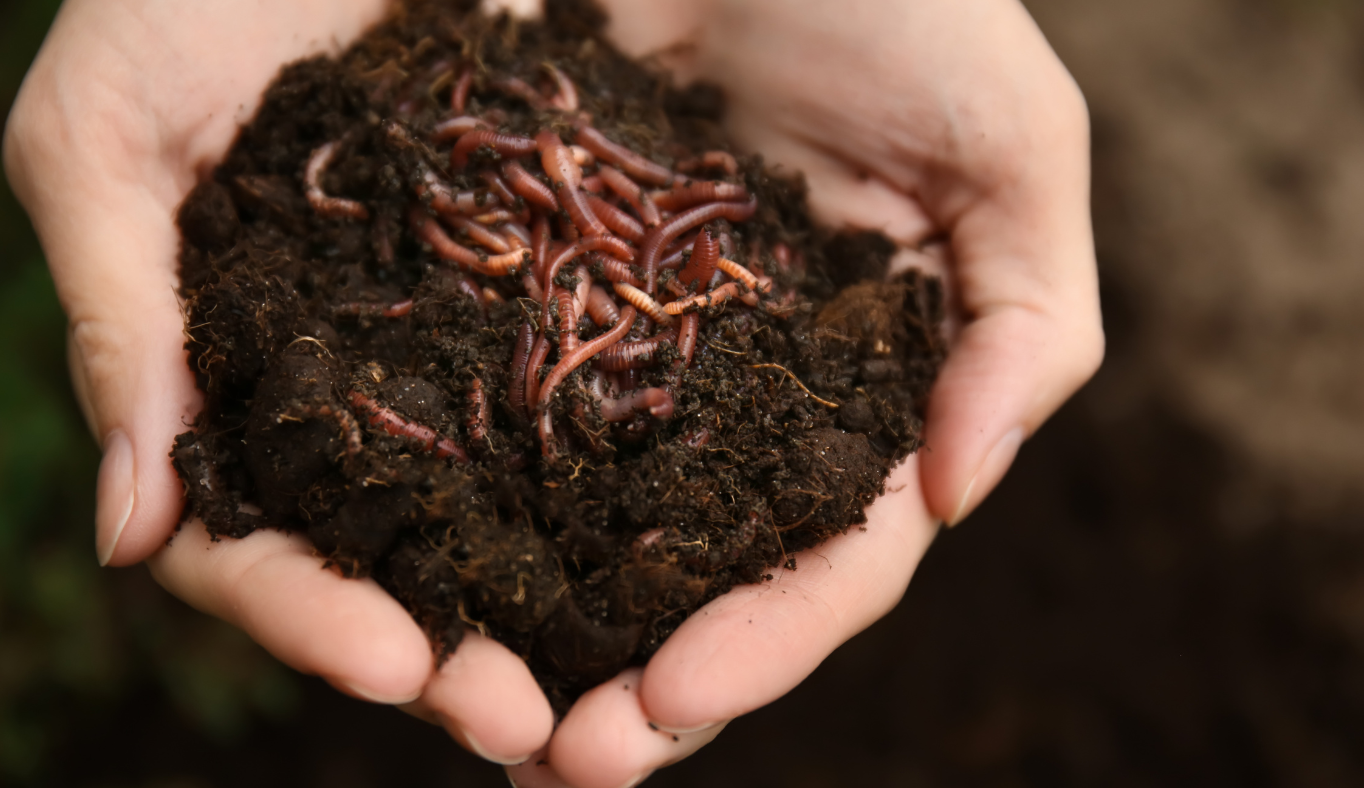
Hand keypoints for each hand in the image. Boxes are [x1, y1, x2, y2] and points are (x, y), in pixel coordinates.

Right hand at [4, 0, 554, 764]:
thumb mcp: (109, 127)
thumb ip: (117, 312)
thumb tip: (123, 530)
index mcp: (224, 377)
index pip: (244, 538)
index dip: (306, 613)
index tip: (391, 664)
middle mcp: (342, 389)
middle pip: (386, 561)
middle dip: (448, 656)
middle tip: (528, 728)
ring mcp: (445, 350)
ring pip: (493, 516)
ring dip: (548, 610)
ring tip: (619, 693)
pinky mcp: (543, 293)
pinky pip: (585, 406)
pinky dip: (626, 487)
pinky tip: (681, 555)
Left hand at [506, 0, 1101, 784]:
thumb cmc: (916, 8)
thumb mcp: (1013, 154)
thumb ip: (1022, 330)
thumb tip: (959, 498)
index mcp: (875, 394)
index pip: (836, 552)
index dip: (769, 638)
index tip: (676, 698)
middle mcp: (762, 398)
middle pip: (710, 573)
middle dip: (646, 681)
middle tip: (561, 767)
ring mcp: (653, 354)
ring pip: (602, 523)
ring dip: (546, 628)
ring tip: (471, 713)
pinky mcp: (558, 291)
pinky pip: (512, 403)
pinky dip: (473, 493)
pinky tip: (414, 565)